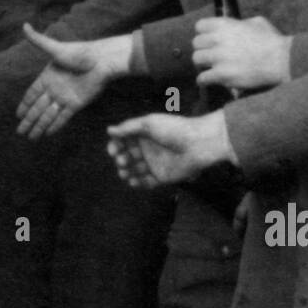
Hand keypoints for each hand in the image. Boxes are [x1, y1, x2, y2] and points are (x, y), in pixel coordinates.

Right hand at [15, 25, 131, 139]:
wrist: (102, 61)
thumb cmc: (80, 53)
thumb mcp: (55, 48)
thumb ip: (38, 40)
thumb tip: (24, 25)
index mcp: (48, 76)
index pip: (32, 94)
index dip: (25, 104)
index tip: (18, 114)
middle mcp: (55, 89)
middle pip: (38, 108)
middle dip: (28, 120)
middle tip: (20, 132)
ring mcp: (65, 97)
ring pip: (48, 115)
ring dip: (39, 126)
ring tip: (31, 137)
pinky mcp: (76, 104)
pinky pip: (63, 117)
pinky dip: (54, 126)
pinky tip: (47, 134)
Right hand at [107, 112, 233, 188]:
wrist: (198, 144)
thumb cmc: (174, 129)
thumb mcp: (149, 123)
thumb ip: (128, 128)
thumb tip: (109, 130)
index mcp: (143, 134)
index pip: (123, 141)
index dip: (116, 146)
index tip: (113, 151)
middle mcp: (148, 149)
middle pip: (127, 156)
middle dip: (121, 159)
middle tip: (123, 160)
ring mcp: (154, 163)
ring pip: (134, 170)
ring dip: (126, 172)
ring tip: (125, 172)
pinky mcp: (162, 177)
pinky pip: (146, 182)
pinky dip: (138, 183)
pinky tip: (133, 181)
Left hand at [192, 16, 291, 89]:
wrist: (279, 60)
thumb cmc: (272, 41)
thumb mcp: (257, 22)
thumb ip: (241, 23)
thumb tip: (237, 26)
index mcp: (225, 25)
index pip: (200, 26)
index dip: (203, 33)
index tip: (208, 39)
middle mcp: (218, 39)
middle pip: (196, 43)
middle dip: (203, 49)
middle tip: (209, 55)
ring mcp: (218, 57)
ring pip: (196, 60)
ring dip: (203, 64)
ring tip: (209, 67)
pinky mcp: (221, 75)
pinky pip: (202, 78)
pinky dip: (204, 80)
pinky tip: (209, 80)